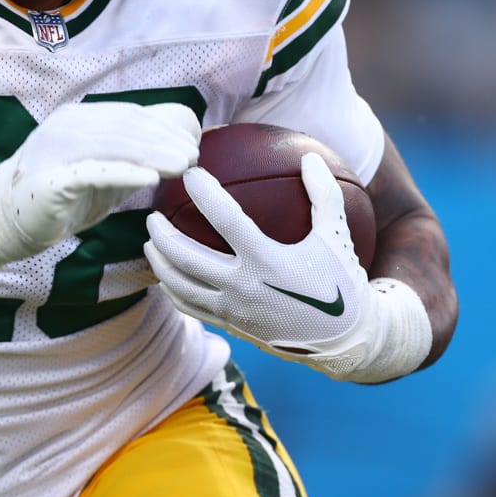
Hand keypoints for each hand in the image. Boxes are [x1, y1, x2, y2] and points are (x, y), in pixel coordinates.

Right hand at [3, 101, 200, 250]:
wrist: (4, 219)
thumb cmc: (63, 194)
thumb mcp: (104, 170)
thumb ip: (135, 156)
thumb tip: (183, 145)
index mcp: (81, 119)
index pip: (131, 115)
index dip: (165, 126)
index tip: (194, 142)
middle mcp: (67, 126)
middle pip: (126, 126)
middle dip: (165, 139)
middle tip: (194, 156)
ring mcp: (56, 150)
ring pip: (113, 145)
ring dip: (153, 154)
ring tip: (183, 166)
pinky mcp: (50, 180)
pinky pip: (91, 172)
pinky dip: (123, 172)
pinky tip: (149, 177)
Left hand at [145, 152, 390, 377]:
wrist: (344, 340)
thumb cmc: (341, 283)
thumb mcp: (336, 235)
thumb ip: (324, 193)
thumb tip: (311, 156)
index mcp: (267, 260)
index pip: (225, 219)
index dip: (204, 193)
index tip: (189, 173)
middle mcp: (243, 287)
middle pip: (186, 257)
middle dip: (162, 233)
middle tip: (152, 214)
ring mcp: (233, 310)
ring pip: (180, 286)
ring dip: (160, 263)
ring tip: (150, 243)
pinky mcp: (231, 326)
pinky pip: (191, 307)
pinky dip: (173, 290)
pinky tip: (167, 276)